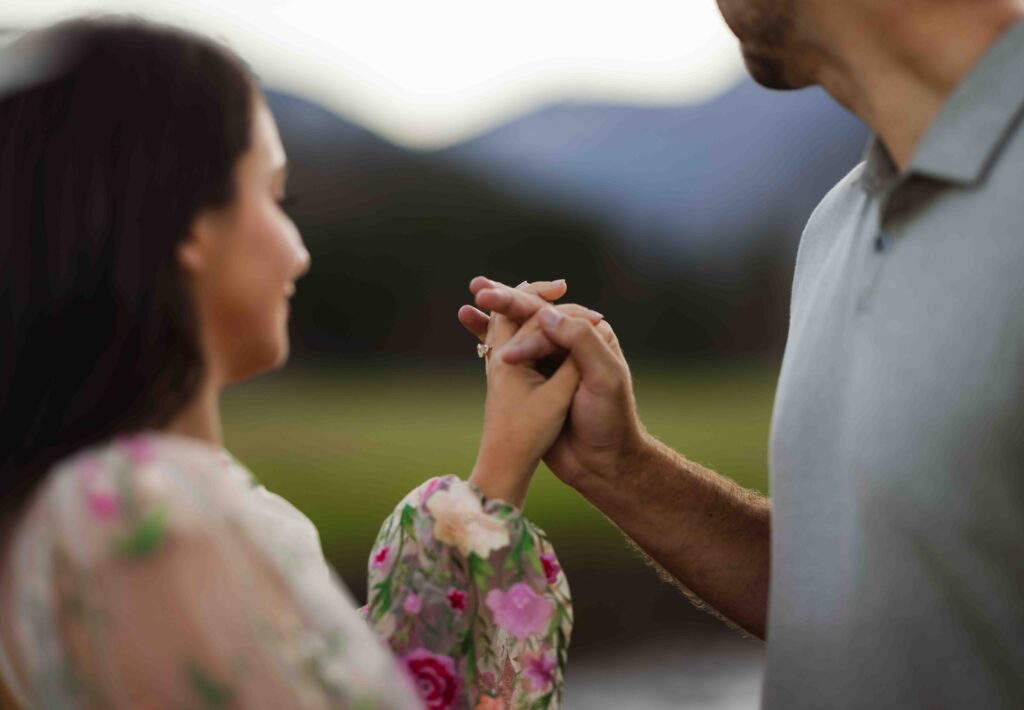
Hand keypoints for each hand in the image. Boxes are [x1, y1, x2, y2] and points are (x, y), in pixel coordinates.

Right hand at [461, 277, 648, 491]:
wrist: (602, 462)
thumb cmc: (610, 420)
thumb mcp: (604, 378)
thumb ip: (580, 341)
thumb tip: (545, 312)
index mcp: (593, 334)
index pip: (554, 319)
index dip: (529, 328)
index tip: (509, 359)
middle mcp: (572, 341)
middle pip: (533, 314)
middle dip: (504, 299)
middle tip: (479, 290)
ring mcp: (553, 358)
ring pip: (519, 329)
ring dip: (493, 315)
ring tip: (468, 305)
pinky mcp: (538, 376)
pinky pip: (512, 350)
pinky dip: (491, 338)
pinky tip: (471, 326)